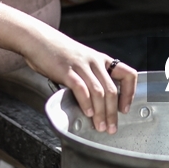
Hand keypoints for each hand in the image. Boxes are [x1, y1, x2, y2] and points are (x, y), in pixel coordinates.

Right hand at [0, 0, 136, 131]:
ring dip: (101, 113)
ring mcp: (81, 65)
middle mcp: (95, 62)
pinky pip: (81, 89)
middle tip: (112, 128)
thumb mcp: (81, 61)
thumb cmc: (57, 52)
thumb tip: (95, 101)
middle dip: (113, 113)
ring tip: (100, 126)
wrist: (37, 39)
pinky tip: (86, 114)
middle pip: (113, 90)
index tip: (125, 109)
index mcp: (101, 60)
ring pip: (99, 92)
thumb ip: (90, 77)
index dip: (130, 93)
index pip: (128, 74)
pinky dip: (86, 103)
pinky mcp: (67, 70)